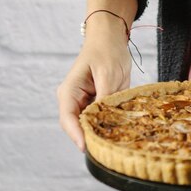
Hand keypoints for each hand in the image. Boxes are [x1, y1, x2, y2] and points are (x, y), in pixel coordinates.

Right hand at [57, 20, 130, 150]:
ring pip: (90, 126)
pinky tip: (122, 133)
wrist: (111, 39)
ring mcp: (86, 104)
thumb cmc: (106, 51)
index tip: (86, 147)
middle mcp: (74, 101)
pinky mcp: (98, 105)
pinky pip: (102, 120)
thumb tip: (106, 117)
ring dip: (101, 134)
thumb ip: (105, 96)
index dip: (76, 135)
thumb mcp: (107, 72)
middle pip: (77, 127)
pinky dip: (110, 126)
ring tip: (115, 145)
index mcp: (70, 91)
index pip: (68, 118)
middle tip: (106, 151)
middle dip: (90, 138)